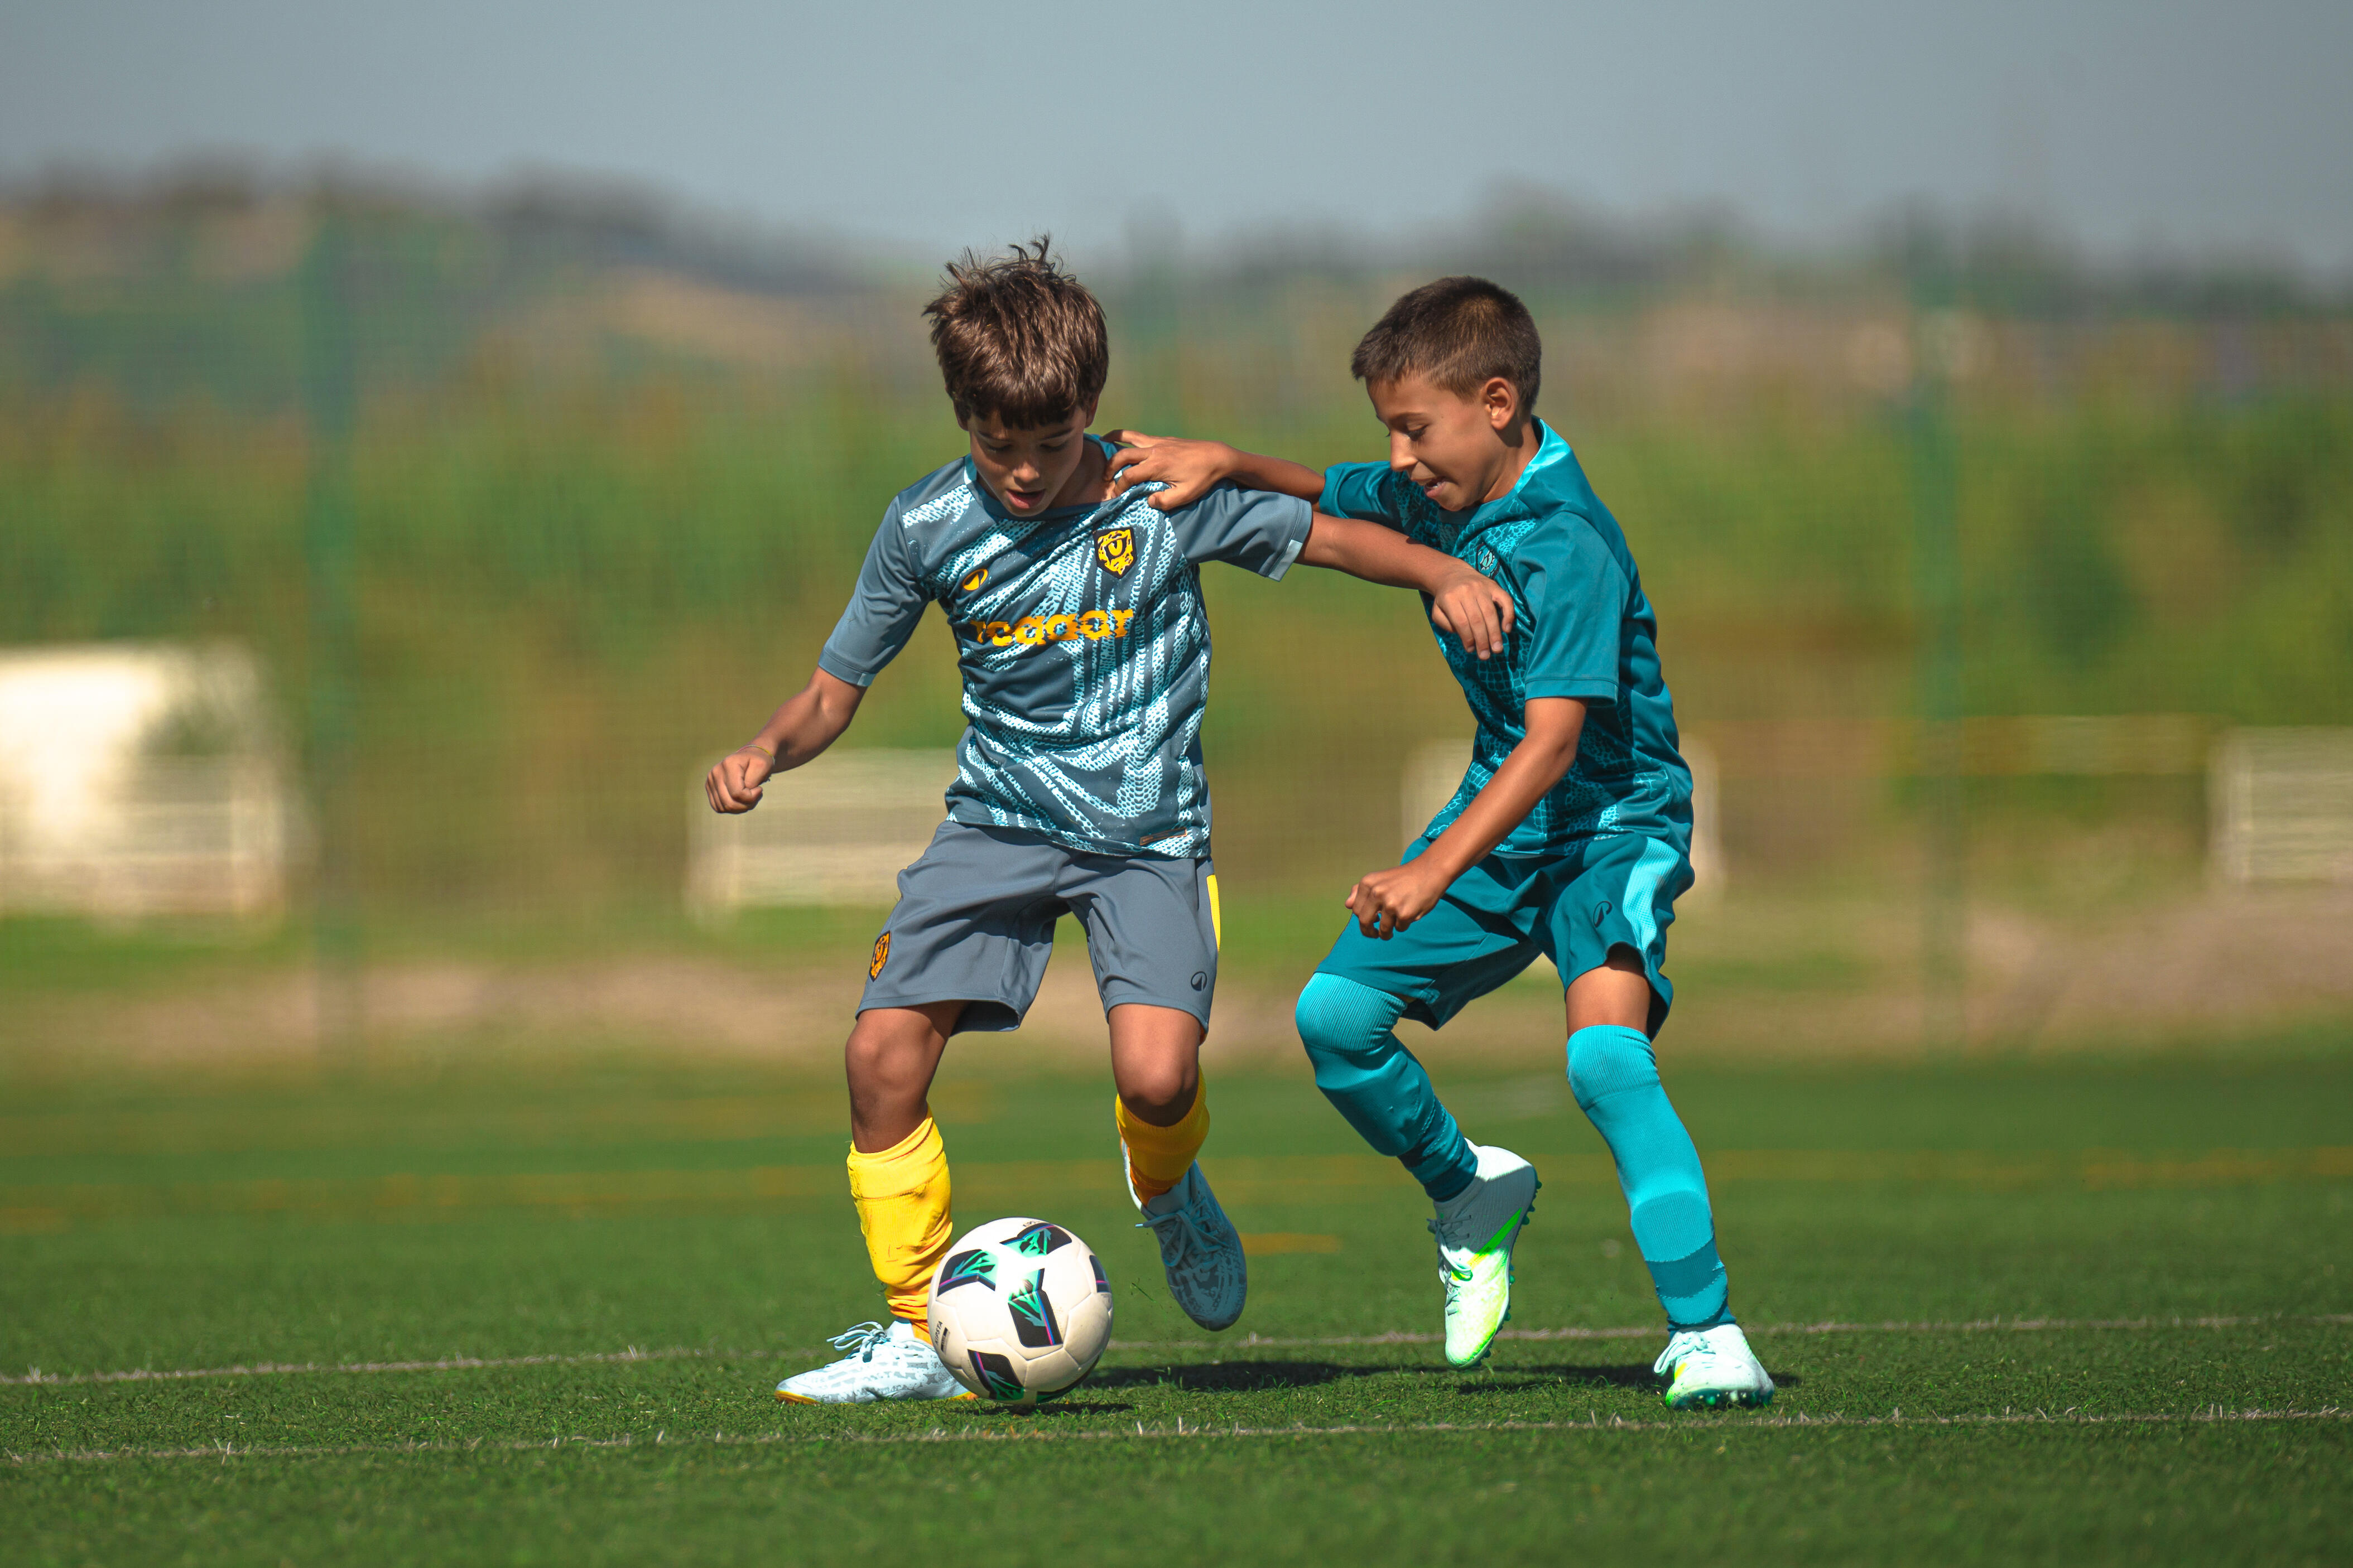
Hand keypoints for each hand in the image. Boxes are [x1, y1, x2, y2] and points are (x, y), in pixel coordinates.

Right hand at [705, 746, 775, 813]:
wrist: (750, 758)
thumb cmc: (758, 762)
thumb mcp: (762, 766)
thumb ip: (752, 781)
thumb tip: (742, 794)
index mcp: (728, 764)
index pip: (737, 793)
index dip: (752, 797)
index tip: (759, 789)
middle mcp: (715, 772)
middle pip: (729, 803)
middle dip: (747, 804)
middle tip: (756, 796)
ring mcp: (710, 781)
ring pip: (724, 807)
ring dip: (740, 807)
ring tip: (749, 797)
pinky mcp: (709, 788)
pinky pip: (719, 808)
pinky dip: (732, 808)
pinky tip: (741, 800)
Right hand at [1103, 431, 1235, 510]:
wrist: (1217, 456)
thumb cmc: (1202, 478)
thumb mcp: (1185, 495)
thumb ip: (1165, 501)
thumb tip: (1148, 501)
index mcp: (1157, 466)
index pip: (1129, 476)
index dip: (1118, 487)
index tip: (1115, 496)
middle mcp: (1154, 451)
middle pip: (1123, 456)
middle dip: (1110, 467)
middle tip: (1105, 478)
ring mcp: (1158, 442)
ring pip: (1128, 437)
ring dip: (1112, 440)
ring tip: (1101, 443)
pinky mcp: (1163, 439)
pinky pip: (1139, 435)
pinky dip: (1126, 436)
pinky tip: (1121, 439)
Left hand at [1344, 861, 1448, 939]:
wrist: (1430, 871)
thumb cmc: (1404, 878)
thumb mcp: (1379, 879)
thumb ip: (1361, 891)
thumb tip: (1347, 905)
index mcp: (1367, 883)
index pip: (1356, 911)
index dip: (1362, 919)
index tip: (1370, 922)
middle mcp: (1376, 893)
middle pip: (1364, 922)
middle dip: (1369, 932)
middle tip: (1375, 934)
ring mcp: (1390, 904)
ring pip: (1383, 930)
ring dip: (1387, 933)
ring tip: (1392, 930)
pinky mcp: (1404, 914)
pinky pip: (1400, 928)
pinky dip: (1404, 925)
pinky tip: (1410, 913)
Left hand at [1427, 563, 1514, 659]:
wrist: (1453, 574)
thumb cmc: (1445, 598)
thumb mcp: (1437, 611)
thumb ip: (1446, 624)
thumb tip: (1464, 636)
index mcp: (1450, 598)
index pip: (1461, 622)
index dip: (1467, 638)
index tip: (1471, 650)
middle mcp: (1467, 591)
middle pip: (1477, 619)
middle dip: (1482, 640)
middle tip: (1486, 655)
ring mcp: (1482, 587)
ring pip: (1490, 613)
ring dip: (1495, 633)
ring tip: (1497, 649)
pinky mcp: (1494, 586)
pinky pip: (1505, 600)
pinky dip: (1508, 615)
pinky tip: (1507, 629)